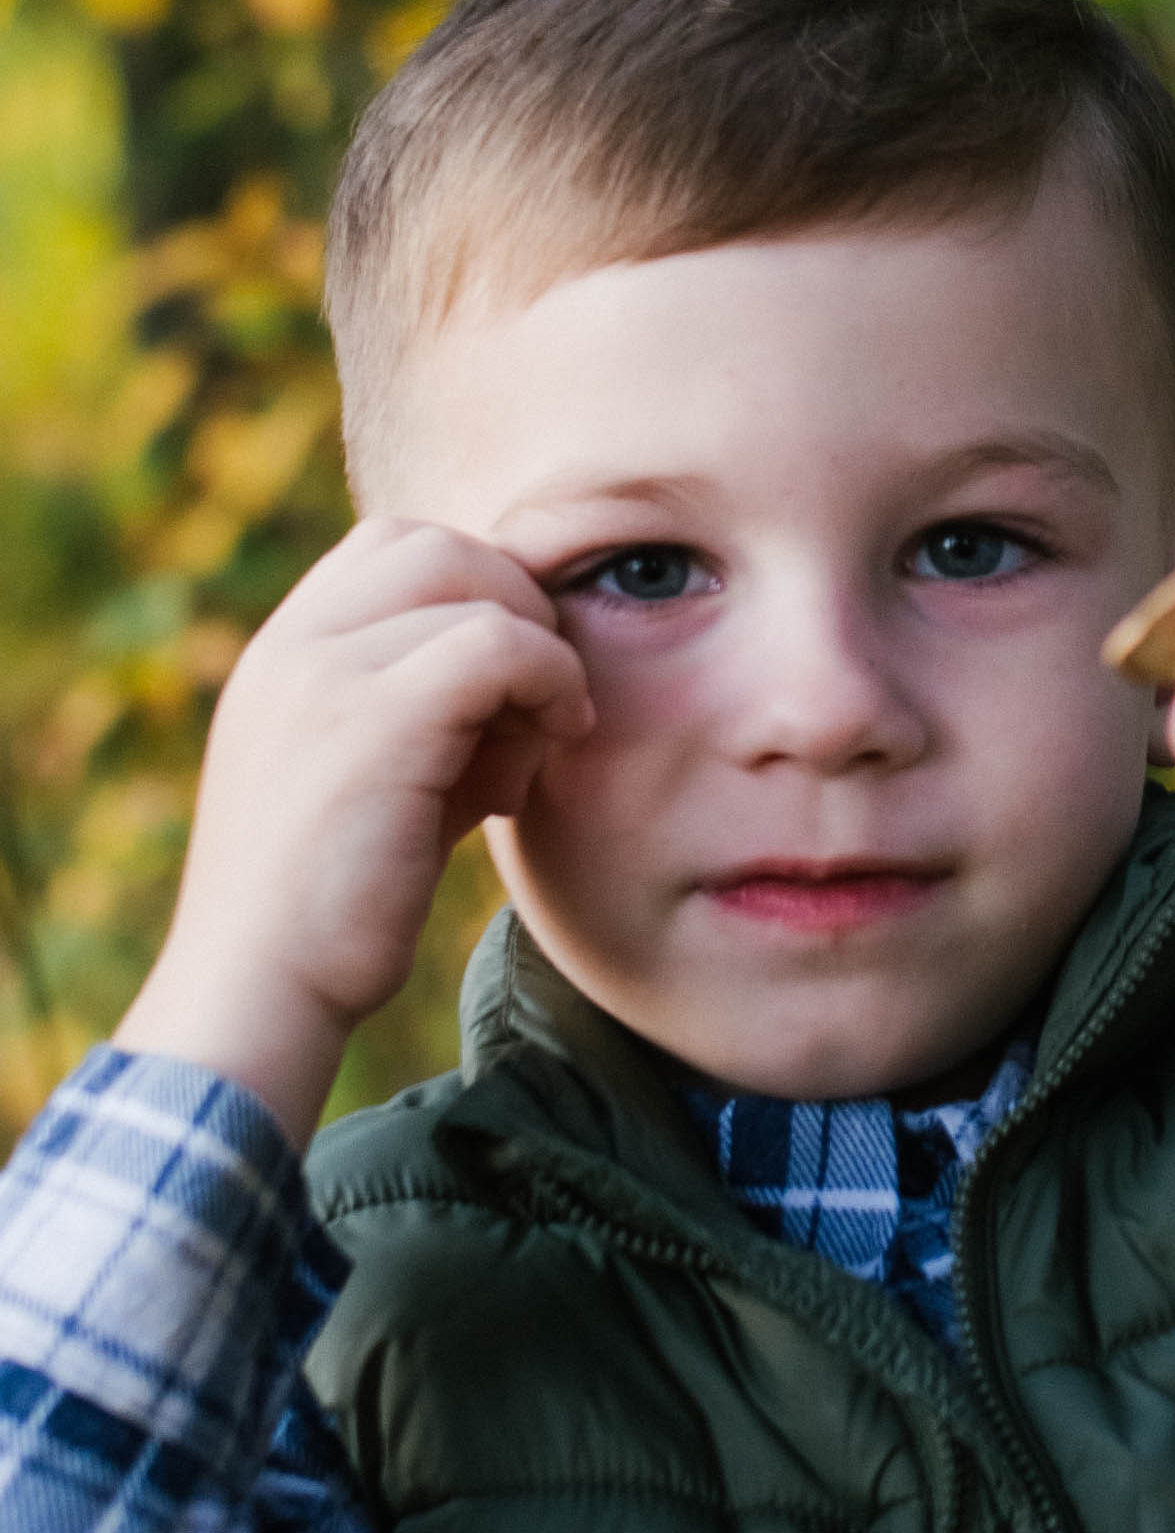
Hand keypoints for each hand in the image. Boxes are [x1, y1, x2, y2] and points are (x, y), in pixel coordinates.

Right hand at [116, 518, 592, 1147]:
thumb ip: (428, 721)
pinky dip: (550, 679)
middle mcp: (291, 644)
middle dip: (516, 605)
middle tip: (543, 698)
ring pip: (473, 584)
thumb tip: (527, 686)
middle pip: (438, 544)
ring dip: (537, 649)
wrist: (260, 988)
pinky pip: (497, 644)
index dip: (477, 592)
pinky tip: (556, 740)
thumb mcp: (375, 787)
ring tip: (542, 737)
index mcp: (281, 652)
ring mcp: (323, 672)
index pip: (394, 547)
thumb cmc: (327, 912)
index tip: (513, 682)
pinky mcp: (372, 719)